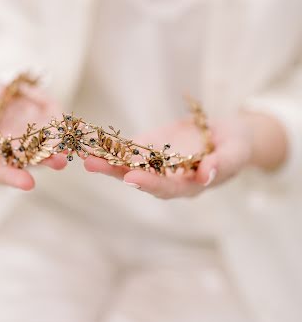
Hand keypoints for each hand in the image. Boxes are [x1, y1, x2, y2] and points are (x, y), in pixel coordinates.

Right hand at [0, 82, 66, 189]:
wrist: (5, 87)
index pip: (4, 170)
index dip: (14, 178)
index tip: (28, 184)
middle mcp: (20, 151)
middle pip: (33, 162)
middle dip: (46, 162)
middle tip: (58, 163)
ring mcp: (40, 140)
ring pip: (53, 149)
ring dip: (63, 150)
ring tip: (71, 149)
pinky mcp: (55, 125)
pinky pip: (66, 130)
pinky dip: (75, 132)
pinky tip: (83, 131)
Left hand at [84, 116, 253, 198]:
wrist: (228, 133)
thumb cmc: (237, 145)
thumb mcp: (237, 153)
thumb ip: (222, 164)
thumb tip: (206, 174)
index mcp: (190, 185)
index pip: (168, 188)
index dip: (150, 183)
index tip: (132, 178)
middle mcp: (169, 178)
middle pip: (140, 179)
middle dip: (116, 172)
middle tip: (94, 165)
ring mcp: (157, 164)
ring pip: (129, 165)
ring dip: (106, 161)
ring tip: (84, 155)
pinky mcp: (150, 148)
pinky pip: (128, 148)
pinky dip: (110, 145)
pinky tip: (91, 141)